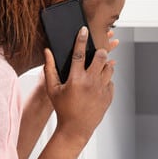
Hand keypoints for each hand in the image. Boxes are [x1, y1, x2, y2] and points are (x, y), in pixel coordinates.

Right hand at [43, 26, 114, 143]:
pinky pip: (111, 81)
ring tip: (97, 68)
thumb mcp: (52, 89)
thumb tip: (47, 51)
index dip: (81, 39)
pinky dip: (106, 79)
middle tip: (96, 52)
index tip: (84, 29)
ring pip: (109, 67)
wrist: (75, 128)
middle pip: (101, 56)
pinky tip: (98, 84)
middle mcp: (91, 82)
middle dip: (100, 50)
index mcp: (76, 79)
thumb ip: (49, 69)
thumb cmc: (62, 108)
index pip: (79, 53)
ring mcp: (101, 89)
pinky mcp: (108, 96)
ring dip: (104, 65)